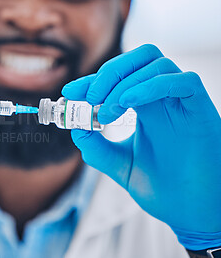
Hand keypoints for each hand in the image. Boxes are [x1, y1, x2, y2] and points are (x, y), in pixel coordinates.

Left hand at [62, 44, 220, 250]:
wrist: (192, 211)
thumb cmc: (162, 188)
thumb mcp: (120, 165)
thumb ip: (97, 148)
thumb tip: (75, 127)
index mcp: (146, 108)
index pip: (119, 78)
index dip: (93, 80)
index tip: (69, 91)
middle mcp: (164, 100)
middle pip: (140, 58)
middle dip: (109, 73)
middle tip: (90, 98)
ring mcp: (182, 103)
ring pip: (157, 64)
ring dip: (124, 83)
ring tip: (108, 112)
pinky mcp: (201, 110)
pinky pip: (183, 81)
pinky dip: (151, 85)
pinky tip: (128, 103)